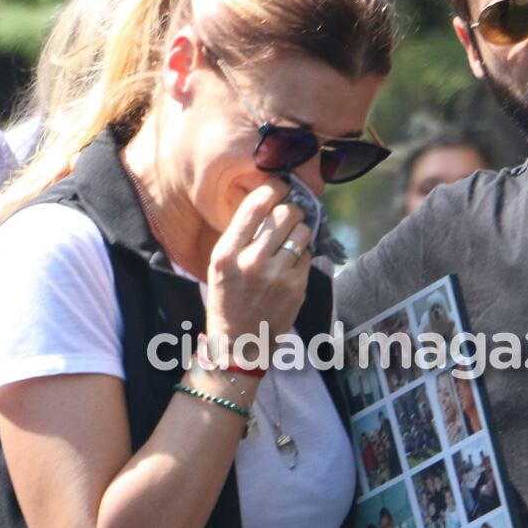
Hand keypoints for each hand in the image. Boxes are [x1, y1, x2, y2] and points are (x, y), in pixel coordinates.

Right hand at [205, 181, 311, 352]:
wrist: (240, 342)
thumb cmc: (228, 298)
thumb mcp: (220, 264)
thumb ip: (240, 235)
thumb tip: (270, 201)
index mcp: (227, 253)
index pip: (255, 206)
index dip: (273, 188)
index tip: (279, 186)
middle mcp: (251, 262)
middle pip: (285, 214)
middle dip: (291, 209)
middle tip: (290, 212)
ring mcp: (276, 276)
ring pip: (302, 232)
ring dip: (300, 229)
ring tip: (292, 236)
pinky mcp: (296, 287)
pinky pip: (307, 255)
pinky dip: (302, 253)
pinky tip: (292, 261)